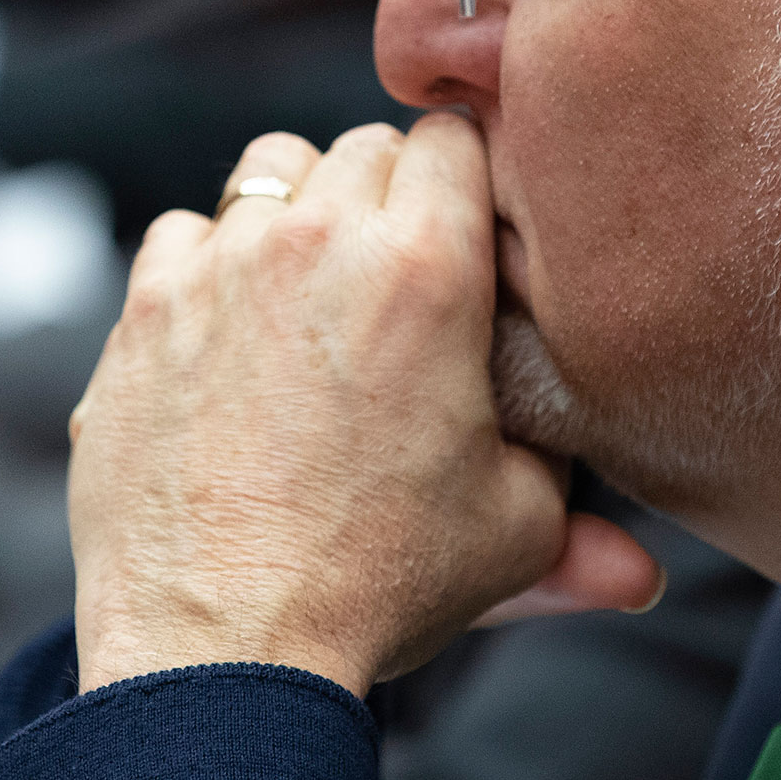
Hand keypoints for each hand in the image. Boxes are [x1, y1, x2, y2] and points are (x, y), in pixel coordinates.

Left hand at [65, 120, 661, 696]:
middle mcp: (318, 239)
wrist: (217, 643)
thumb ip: (581, 525)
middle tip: (397, 279)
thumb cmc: (372, 585)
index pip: (456, 136)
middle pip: (364, 148)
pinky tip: (227, 334)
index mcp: (428, 267)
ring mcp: (220, 264)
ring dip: (295, 212)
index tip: (466, 231)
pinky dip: (206, 265)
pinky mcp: (145, 306)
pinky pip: (182, 233)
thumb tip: (636, 572)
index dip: (465, 179)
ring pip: (269, 170)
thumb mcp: (511, 540)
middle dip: (386, 196)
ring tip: (311, 293)